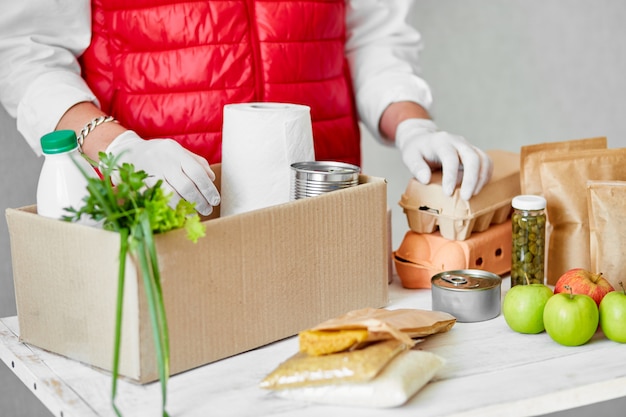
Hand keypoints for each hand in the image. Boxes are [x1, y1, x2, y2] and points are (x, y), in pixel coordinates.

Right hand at [105, 131, 220, 214]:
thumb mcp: (177, 151)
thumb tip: (211, 178)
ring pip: (171, 195)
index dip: (208, 188)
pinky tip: (176, 214)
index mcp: (176, 152)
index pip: (197, 172)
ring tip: (193, 213)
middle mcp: (163, 161)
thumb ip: (196, 162)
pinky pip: (155, 200)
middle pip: (186, 186)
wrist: (125, 149)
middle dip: (199, 201)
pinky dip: (167, 208)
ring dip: (185, 207)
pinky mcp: (137, 184)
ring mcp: (149, 172)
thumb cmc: (158, 153)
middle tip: (207, 210)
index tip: (215, 200)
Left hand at [395, 118, 492, 200]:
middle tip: (466, 197)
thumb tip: (425, 179)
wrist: (424, 138)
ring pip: (483, 159)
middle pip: (472, 157)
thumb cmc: (416, 149)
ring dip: (481, 179)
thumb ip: (416, 167)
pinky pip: (486, 162)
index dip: (451, 176)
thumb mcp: (409, 156)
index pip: (450, 158)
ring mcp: (468, 146)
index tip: (448, 193)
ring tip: (473, 195)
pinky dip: (485, 176)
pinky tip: (477, 188)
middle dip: (471, 179)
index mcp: (441, 142)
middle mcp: (458, 142)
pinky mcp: (474, 153)